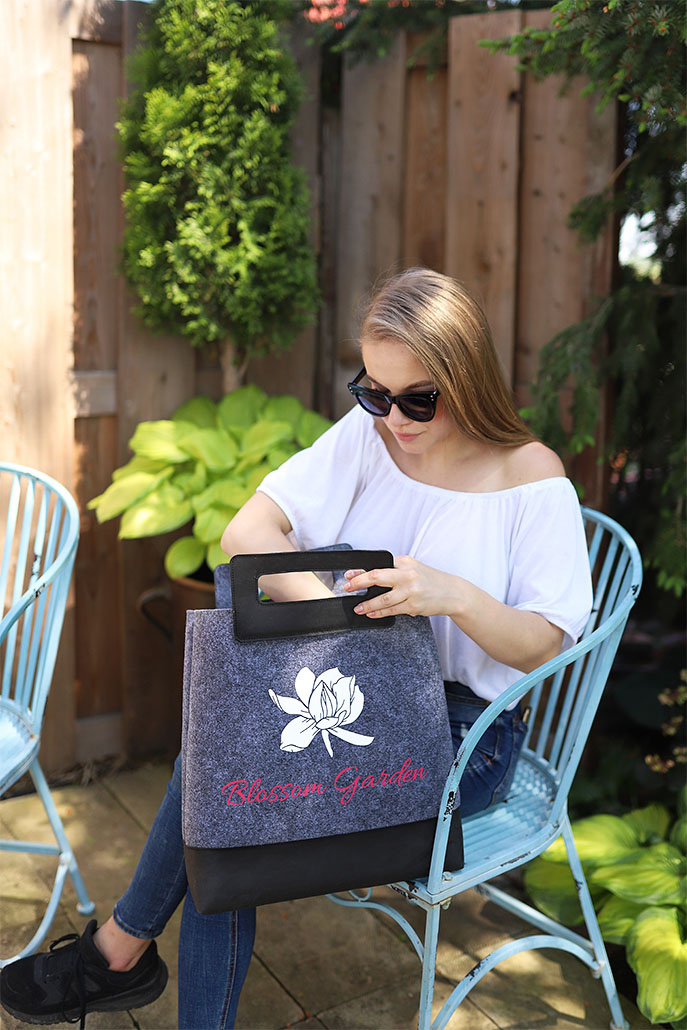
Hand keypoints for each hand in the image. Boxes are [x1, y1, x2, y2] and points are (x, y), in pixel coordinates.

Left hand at [343, 556, 457, 618]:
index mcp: (405, 562)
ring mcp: (411, 591)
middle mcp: (407, 574)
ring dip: (367, 604)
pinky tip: (371, 614)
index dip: (360, 571)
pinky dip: (380, 613)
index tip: (348, 575)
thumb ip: (395, 570)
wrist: (453, 593)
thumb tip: (370, 577)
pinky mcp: (414, 605)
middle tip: (347, 588)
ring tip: (358, 608)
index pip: (378, 565)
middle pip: (377, 577)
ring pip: (383, 599)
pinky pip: (392, 610)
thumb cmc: (431, 580)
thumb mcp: (413, 568)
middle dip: (359, 583)